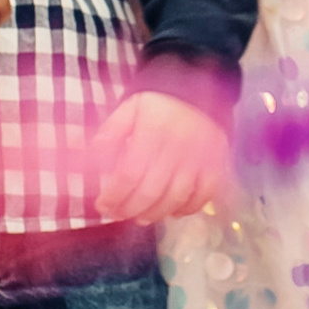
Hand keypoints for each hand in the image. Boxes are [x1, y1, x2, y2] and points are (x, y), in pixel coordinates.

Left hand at [91, 89, 229, 224]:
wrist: (198, 91)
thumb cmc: (158, 104)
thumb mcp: (129, 109)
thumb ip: (111, 132)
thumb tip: (92, 156)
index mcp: (153, 130)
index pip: (130, 174)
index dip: (114, 195)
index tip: (102, 205)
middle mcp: (178, 146)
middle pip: (152, 190)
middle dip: (130, 209)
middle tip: (117, 214)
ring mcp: (201, 157)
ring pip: (176, 197)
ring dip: (156, 213)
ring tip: (140, 217)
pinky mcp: (217, 164)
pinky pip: (204, 195)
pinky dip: (188, 208)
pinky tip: (172, 212)